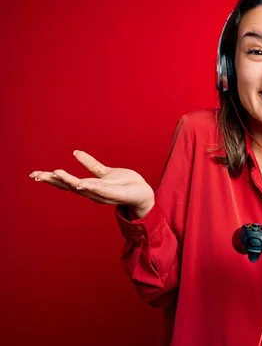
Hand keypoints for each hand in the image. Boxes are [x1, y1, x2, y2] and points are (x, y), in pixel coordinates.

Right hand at [29, 150, 154, 217]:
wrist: (142, 193)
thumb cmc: (124, 184)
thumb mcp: (104, 172)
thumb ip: (91, 164)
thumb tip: (75, 152)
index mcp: (89, 185)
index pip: (66, 182)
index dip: (51, 178)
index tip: (34, 174)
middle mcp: (93, 191)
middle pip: (69, 186)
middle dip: (53, 181)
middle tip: (36, 175)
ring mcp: (103, 193)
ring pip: (83, 187)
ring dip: (69, 181)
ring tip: (55, 173)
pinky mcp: (116, 193)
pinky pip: (102, 190)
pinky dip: (91, 187)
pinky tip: (82, 184)